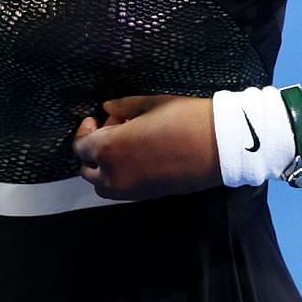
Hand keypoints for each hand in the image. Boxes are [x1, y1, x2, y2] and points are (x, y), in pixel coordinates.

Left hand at [72, 95, 220, 199]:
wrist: (221, 146)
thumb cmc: (185, 118)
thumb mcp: (151, 104)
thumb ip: (123, 107)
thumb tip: (107, 107)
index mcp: (108, 149)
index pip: (80, 147)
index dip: (85, 131)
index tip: (97, 119)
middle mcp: (114, 175)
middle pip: (87, 170)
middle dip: (94, 150)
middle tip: (114, 129)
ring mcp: (131, 190)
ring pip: (103, 185)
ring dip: (105, 167)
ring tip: (126, 146)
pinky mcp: (148, 196)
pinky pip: (122, 190)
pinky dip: (120, 176)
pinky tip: (139, 156)